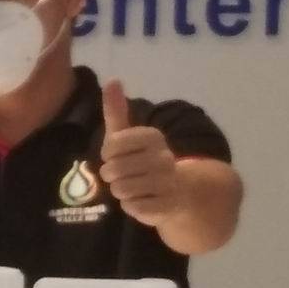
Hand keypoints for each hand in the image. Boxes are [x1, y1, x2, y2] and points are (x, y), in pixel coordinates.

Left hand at [99, 79, 179, 226]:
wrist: (181, 192)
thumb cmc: (144, 161)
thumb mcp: (128, 135)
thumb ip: (117, 111)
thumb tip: (113, 79)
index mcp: (153, 137)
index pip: (112, 145)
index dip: (107, 153)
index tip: (116, 154)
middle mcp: (164, 157)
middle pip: (113, 169)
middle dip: (112, 175)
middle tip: (123, 174)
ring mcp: (167, 183)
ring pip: (121, 189)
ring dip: (121, 191)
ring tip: (133, 187)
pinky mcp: (166, 206)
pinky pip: (132, 208)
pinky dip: (132, 206)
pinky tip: (143, 200)